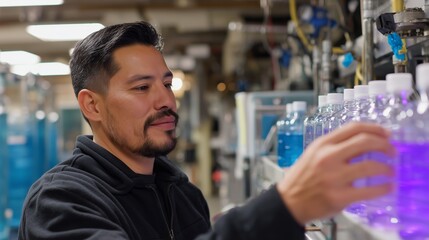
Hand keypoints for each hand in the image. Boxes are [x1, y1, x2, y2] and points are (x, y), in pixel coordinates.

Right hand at [276, 122, 395, 224]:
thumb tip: (364, 143)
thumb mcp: (313, 154)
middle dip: (385, 145)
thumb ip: (334, 147)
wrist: (289, 201)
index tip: (386, 133)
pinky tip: (387, 187)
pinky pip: (369, 190)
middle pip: (365, 142)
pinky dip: (383, 188)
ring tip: (390, 171)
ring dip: (386, 168)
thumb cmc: (301, 178)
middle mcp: (328, 157)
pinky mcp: (339, 196)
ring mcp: (334, 177)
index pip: (353, 128)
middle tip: (392, 151)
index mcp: (322, 144)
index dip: (374, 128)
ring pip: (370, 166)